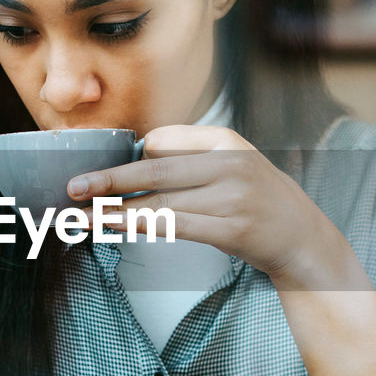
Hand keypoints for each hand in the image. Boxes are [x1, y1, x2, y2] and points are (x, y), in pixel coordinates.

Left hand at [67, 124, 353, 288]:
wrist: (303, 235)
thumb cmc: (255, 197)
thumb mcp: (231, 163)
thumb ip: (188, 158)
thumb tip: (132, 160)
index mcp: (225, 140)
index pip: (162, 142)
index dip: (127, 158)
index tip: (95, 169)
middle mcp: (230, 164)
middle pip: (155, 172)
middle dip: (109, 181)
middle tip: (73, 187)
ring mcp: (233, 198)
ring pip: (161, 204)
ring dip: (116, 212)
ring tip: (83, 217)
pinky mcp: (233, 230)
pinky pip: (176, 227)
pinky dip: (141, 227)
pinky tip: (116, 229)